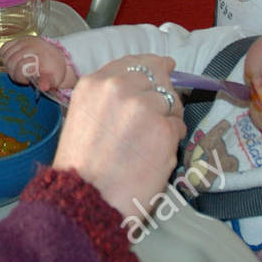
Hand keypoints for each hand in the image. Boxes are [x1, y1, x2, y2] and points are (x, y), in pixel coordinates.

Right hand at [1, 36, 75, 90]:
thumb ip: (47, 82)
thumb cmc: (54, 70)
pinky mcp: (18, 40)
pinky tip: (13, 62)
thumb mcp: (54, 78)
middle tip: (23, 77)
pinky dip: (5, 56)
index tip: (27, 80)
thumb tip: (43, 87)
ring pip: (6, 56)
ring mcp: (23, 41)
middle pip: (11, 61)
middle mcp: (31, 44)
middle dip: (15, 72)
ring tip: (19, 70)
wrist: (56, 58)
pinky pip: (4, 48)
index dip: (21, 77)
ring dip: (9, 65)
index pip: (21, 66)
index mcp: (40, 53)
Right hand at [50, 54, 182, 216]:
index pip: (134, 62)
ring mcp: (144, 107)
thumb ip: (109, 95)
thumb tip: (146, 78)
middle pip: (158, 77)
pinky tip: (153, 155)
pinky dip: (171, 140)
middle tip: (154, 118)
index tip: (163, 68)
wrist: (88, 198)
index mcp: (95, 83)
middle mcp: (120, 88)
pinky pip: (179, 126)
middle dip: (162, 94)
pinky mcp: (164, 129)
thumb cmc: (82, 166)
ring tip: (149, 142)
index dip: (152, 67)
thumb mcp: (83, 115)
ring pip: (172, 101)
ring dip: (168, 118)